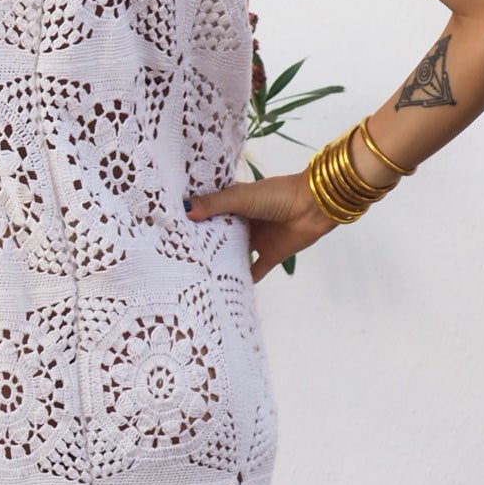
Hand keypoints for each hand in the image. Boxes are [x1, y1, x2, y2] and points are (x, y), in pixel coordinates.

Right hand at [185, 168, 339, 282]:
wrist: (314, 207)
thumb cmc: (277, 195)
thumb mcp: (241, 197)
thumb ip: (214, 204)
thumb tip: (185, 212)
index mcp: (234, 202)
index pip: (208, 212)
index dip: (192, 219)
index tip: (169, 228)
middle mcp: (243, 221)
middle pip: (218, 235)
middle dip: (202, 244)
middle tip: (175, 256)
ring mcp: (256, 239)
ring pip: (233, 254)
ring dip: (219, 262)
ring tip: (194, 274)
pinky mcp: (270, 255)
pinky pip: (254, 271)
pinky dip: (243, 280)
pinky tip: (225, 289)